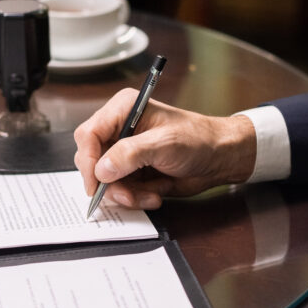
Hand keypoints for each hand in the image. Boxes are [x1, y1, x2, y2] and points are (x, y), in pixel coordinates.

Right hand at [73, 89, 256, 209]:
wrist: (220, 159)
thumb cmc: (198, 140)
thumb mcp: (165, 144)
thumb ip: (131, 155)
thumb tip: (101, 170)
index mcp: (123, 109)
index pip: (89, 134)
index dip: (88, 160)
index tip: (96, 183)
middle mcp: (120, 129)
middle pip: (91, 160)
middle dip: (109, 182)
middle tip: (126, 194)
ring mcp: (125, 152)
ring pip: (105, 180)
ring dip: (126, 193)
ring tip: (150, 195)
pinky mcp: (132, 171)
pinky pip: (120, 190)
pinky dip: (135, 197)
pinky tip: (155, 194)